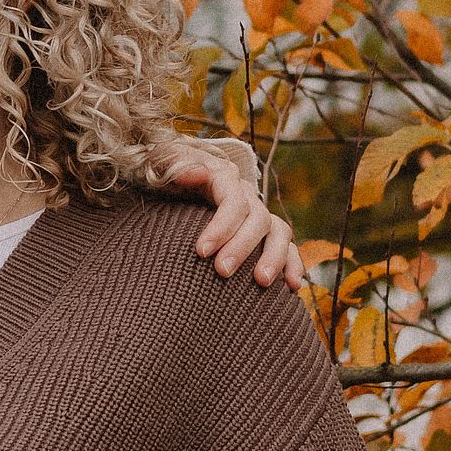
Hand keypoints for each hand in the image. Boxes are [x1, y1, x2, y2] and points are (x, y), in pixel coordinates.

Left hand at [160, 136, 297, 283]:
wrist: (163, 186)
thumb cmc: (158, 175)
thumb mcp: (158, 165)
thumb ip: (175, 166)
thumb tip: (198, 173)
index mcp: (223, 176)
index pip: (232, 200)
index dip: (222, 226)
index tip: (201, 252)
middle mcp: (245, 195)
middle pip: (257, 218)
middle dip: (242, 246)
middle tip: (222, 272)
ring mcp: (256, 214)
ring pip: (279, 232)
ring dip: (274, 257)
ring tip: (262, 282)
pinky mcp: (262, 234)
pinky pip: (287, 246)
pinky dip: (292, 264)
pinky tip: (291, 286)